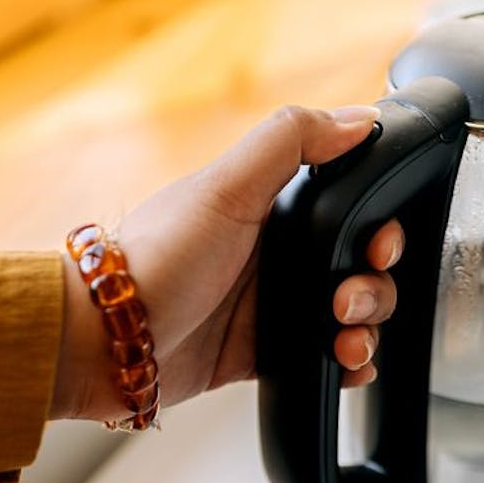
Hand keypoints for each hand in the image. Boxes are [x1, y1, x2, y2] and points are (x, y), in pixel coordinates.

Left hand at [51, 104, 402, 420]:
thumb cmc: (156, 259)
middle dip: (373, 285)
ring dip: (365, 326)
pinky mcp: (266, 353)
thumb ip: (290, 141)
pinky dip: (349, 363)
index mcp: (271, 207)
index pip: (350, 206)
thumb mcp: (224, 186)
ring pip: (352, 314)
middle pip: (361, 265)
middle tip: (346, 298)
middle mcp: (277, 254)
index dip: (378, 225)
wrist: (105, 342)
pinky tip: (345, 363)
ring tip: (343, 337)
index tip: (378, 243)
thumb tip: (360, 119)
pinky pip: (327, 357)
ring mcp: (273, 305)